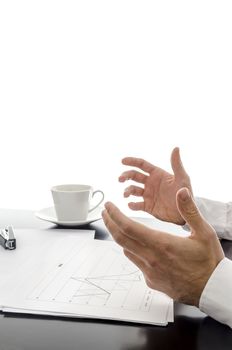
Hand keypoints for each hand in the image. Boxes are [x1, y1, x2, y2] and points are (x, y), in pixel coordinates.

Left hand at [102, 188, 223, 305]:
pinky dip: (132, 251)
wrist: (212, 291)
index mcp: (162, 244)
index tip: (108, 206)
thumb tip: (181, 192)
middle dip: (110, 223)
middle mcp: (151, 259)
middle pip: (121, 239)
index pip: (129, 227)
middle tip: (105, 212)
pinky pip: (136, 263)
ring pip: (127, 251)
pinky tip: (136, 246)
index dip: (115, 215)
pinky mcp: (151, 281)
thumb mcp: (204, 232)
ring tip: (117, 226)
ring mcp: (150, 272)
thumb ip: (189, 211)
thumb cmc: (208, 263)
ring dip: (119, 237)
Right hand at [119, 147, 191, 224]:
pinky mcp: (148, 207)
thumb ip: (176, 164)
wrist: (186, 213)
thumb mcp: (182, 178)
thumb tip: (176, 148)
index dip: (132, 161)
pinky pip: (137, 205)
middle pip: (134, 176)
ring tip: (126, 194)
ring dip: (127, 191)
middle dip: (125, 176)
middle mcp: (151, 183)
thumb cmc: (186, 193)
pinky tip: (131, 205)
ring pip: (133, 190)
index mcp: (157, 174)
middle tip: (120, 179)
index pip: (142, 164)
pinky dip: (132, 205)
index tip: (123, 161)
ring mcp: (148, 195)